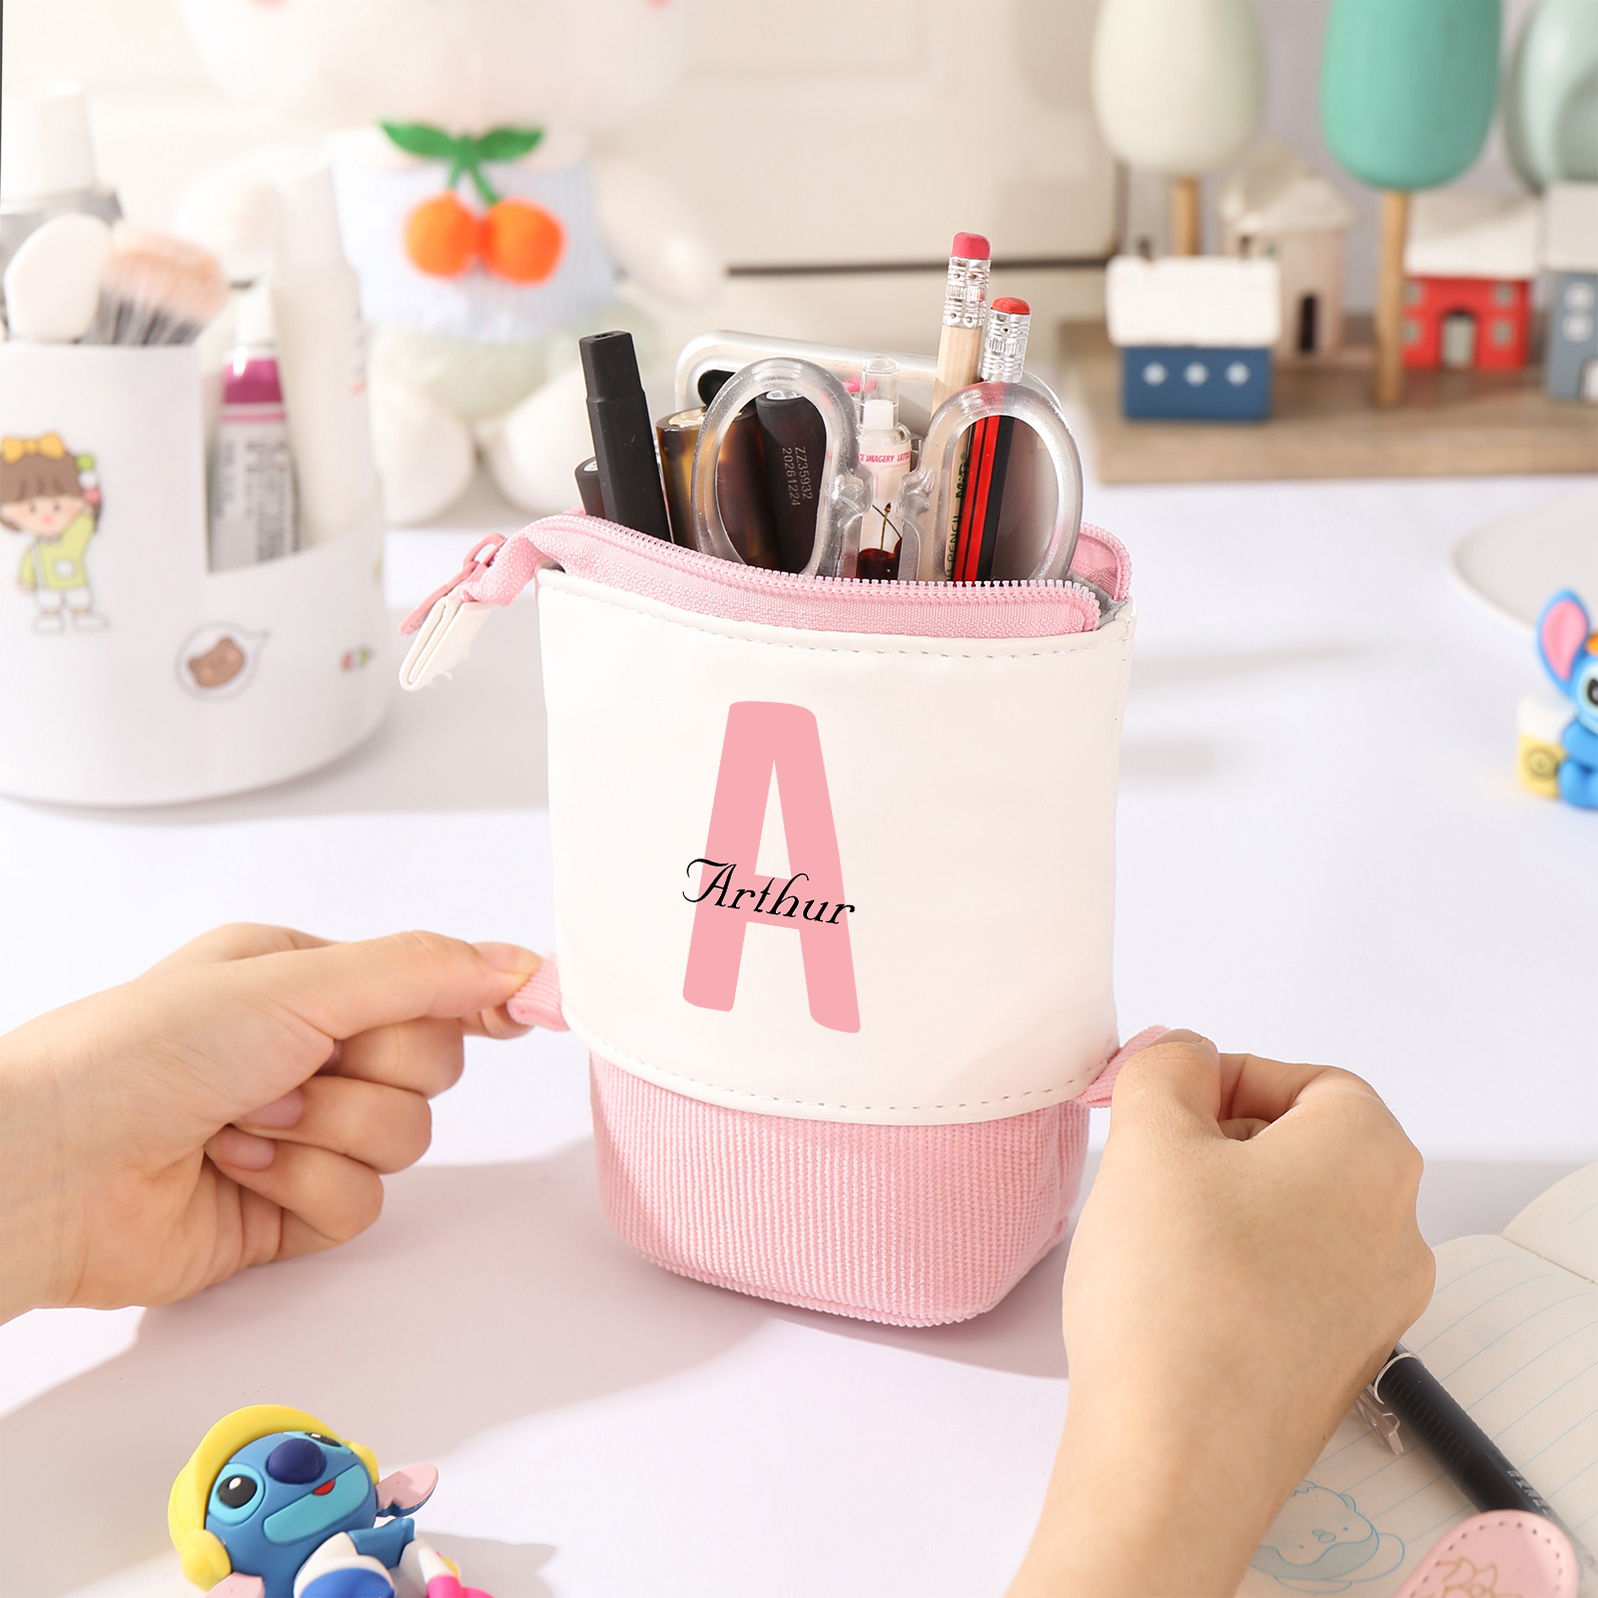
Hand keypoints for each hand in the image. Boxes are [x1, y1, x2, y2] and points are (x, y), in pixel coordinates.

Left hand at [0, 925, 539, 1320]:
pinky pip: (361, 1205)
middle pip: (429, 1068)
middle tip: (295, 1065)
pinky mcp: (288, 1209)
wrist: (53, 1167)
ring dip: (329, 1132)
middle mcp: (307, 1051)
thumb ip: (420, 973)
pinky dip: (304, 1187)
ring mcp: (301, 1132)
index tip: (525, 1014)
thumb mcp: (294, 983)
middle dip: (370, 1073)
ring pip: (402, 1140)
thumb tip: (517, 962)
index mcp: (306, 981)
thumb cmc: (142, 1052)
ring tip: (249, 1121)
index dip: (477, 1001)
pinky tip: (239, 1168)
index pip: (428, 986)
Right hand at [1010, 1031, 1433, 1597]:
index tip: (1162, 1102)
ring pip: (1294, 1218)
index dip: (1224, 1077)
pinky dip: (1232, 1272)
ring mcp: (1373, 1310)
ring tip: (1150, 1234)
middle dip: (1218, 1141)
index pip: (1308, 1079)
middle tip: (1147, 1162)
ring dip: (1221, 1207)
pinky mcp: (1336, 1369)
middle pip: (1305, 1147)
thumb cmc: (1174, 1295)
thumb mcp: (1151, 1134)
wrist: (1175, 1458)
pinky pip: (1287, 1287)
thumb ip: (1167, 1066)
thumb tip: (1183, 1056)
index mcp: (1371, 1155)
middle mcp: (1395, 1232)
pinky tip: (1170, 1296)